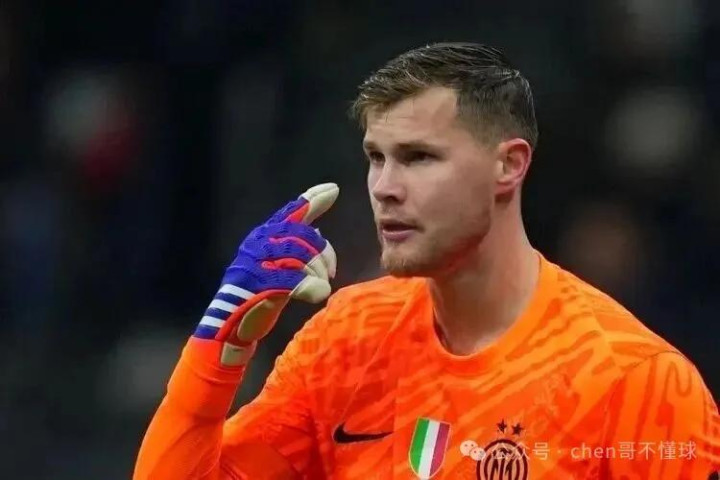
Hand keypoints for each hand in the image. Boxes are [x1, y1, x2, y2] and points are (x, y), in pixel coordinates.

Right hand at [194, 183, 338, 365]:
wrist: (230, 327)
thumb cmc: (259, 298)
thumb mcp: (280, 268)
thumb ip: (295, 250)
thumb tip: (318, 231)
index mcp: (263, 236)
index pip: (291, 212)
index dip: (312, 198)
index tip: (333, 189)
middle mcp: (258, 243)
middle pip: (302, 236)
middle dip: (323, 255)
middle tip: (330, 273)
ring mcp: (255, 263)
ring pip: (298, 256)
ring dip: (317, 273)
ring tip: (323, 287)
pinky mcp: (256, 285)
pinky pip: (292, 279)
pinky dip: (310, 287)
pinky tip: (319, 294)